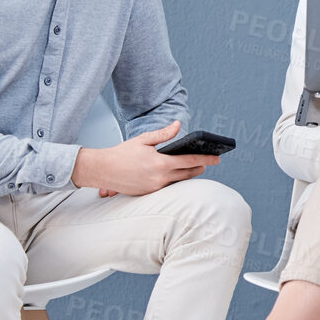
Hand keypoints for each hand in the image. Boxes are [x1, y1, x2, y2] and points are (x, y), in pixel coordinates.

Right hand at [71, 120, 216, 195]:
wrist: (102, 170)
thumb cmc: (121, 154)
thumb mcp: (143, 140)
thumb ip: (163, 134)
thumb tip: (178, 125)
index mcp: (160, 164)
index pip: (190, 161)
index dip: (206, 159)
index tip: (218, 158)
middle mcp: (160, 178)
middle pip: (188, 174)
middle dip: (200, 168)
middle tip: (207, 162)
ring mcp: (155, 188)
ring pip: (179, 182)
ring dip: (187, 175)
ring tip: (194, 167)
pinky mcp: (149, 194)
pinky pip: (168, 187)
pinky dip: (174, 180)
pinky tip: (177, 174)